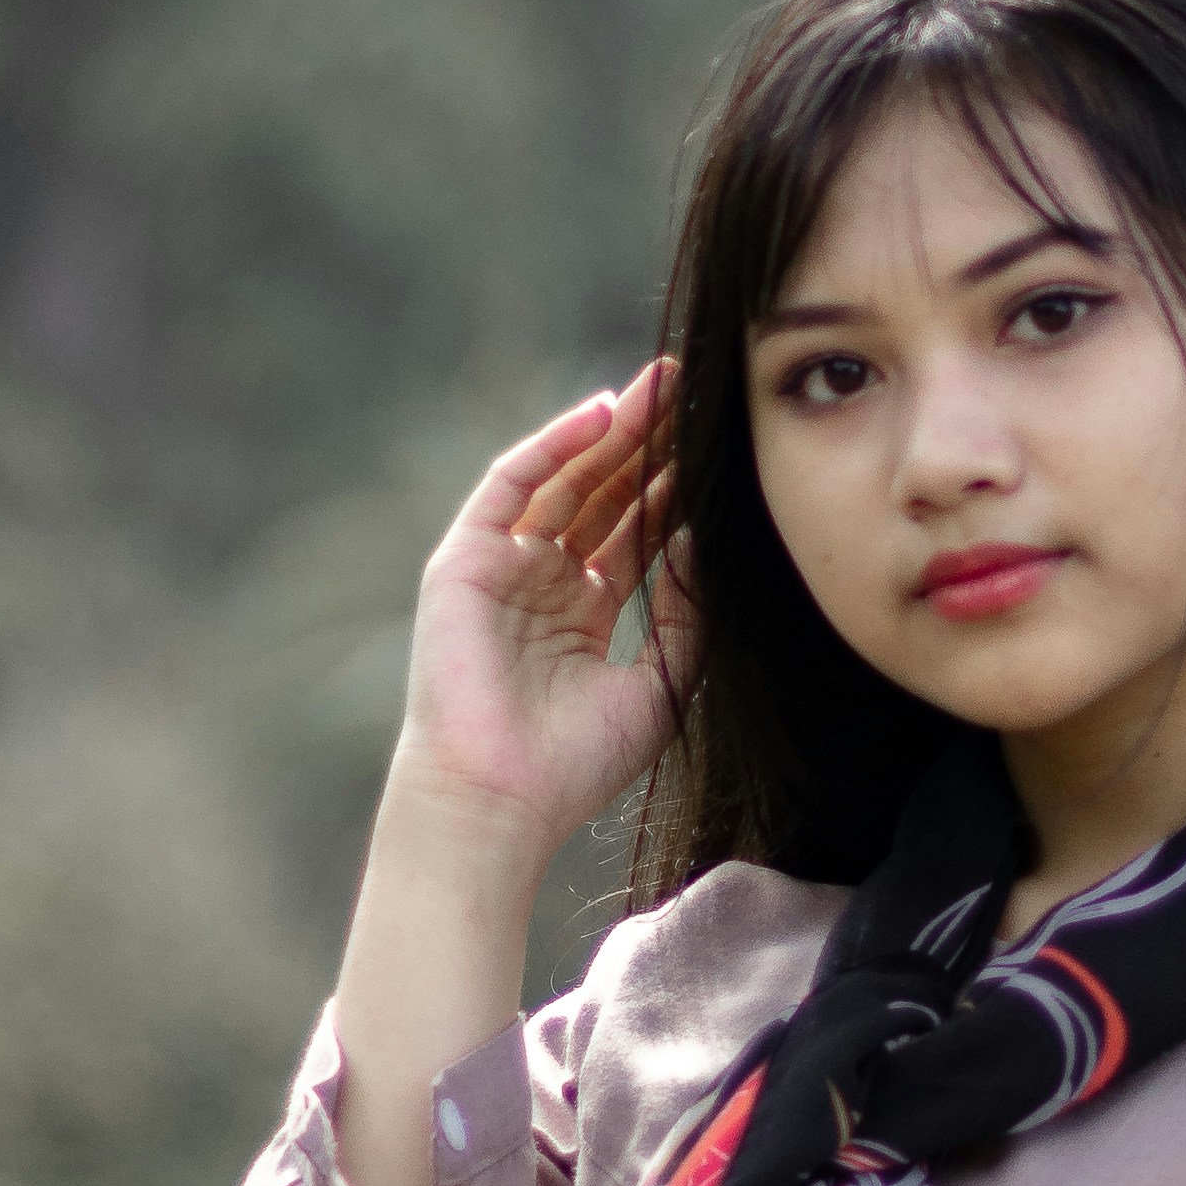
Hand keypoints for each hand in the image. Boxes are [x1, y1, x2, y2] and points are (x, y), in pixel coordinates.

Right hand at [385, 362, 694, 872]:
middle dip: (649, 445)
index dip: (675, 490)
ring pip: (564, 481)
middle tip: (695, 393)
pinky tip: (604, 413)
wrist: (502, 796)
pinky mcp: (465, 561)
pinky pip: (511, 485)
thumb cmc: (579, 761)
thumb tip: (703, 537)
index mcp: (585, 619)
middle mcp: (543, 587)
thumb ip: (685, 610)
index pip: (636, 535)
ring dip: (612, 433)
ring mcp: (503, 571)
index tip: (720, 448)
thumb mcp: (661, 680)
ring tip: (663, 389)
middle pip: (603, 496)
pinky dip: (554, 445)